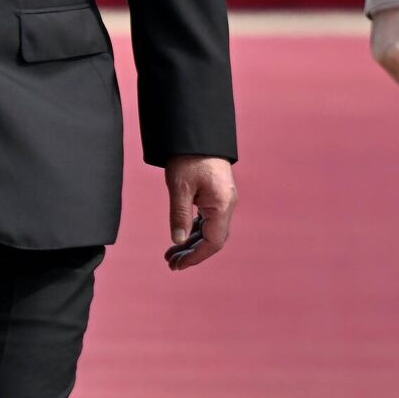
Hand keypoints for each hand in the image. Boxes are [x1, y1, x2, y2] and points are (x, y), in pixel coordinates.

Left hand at [163, 155, 236, 271]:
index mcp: (221, 205)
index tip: (178, 265)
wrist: (198, 131)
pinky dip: (195, 230)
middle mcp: (227, 204)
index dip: (196, 257)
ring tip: (171, 253)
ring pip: (210, 229)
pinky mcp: (218, 194)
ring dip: (192, 243)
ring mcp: (223, 199)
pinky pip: (209, 219)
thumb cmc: (189, 156)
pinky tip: (182, 235)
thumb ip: (179, 215)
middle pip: (212, 238)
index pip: (213, 242)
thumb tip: (178, 241)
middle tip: (171, 263)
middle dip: (192, 253)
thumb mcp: (179, 186)